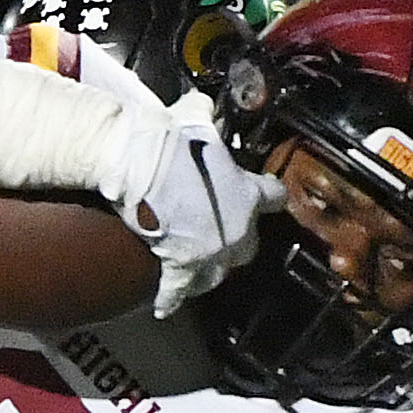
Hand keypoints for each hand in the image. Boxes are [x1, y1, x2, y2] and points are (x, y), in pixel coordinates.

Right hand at [98, 91, 282, 317]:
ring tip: (197, 260)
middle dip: (239, 237)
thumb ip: (206, 117)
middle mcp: (237, 231)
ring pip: (219, 272)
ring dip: (210, 265)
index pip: (273, 197)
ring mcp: (209, 256)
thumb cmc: (171, 142)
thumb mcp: (196, 120)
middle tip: (223, 227)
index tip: (267, 194)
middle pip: (249, 244)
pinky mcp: (179, 271)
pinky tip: (166, 306)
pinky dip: (171, 297)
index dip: (268, 194)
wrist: (138, 168)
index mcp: (248, 195)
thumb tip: (203, 106)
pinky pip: (177, 291)